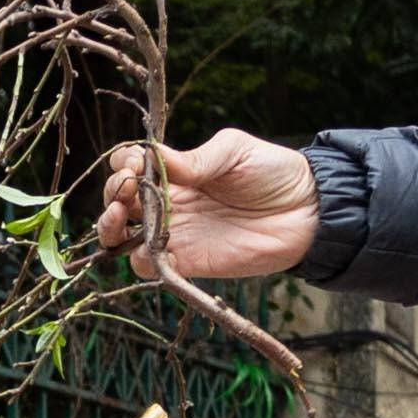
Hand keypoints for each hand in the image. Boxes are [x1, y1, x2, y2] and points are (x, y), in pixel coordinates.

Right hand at [88, 127, 319, 283]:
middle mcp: (170, 203)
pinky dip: (139, 259)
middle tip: (128, 187)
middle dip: (112, 192)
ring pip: (124, 237)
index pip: (130, 167)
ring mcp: (176, 234)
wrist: (307, 210)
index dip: (123, 164)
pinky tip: (146, 243)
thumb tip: (153, 158)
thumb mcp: (233, 150)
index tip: (136, 161)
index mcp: (177, 172)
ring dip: (110, 227)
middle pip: (119, 202)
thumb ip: (195, 158)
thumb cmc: (272, 172)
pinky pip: (151, 267)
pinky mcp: (189, 262)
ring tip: (118, 215)